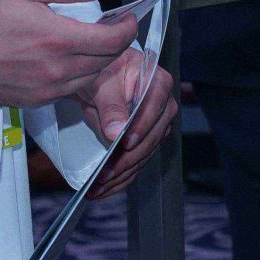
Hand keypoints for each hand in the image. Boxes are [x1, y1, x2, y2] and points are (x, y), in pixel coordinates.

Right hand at [0, 0, 134, 109]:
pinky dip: (78, 73)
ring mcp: (49, 88)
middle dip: (115, 42)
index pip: (113, 40)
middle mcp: (58, 68)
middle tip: (110, 26)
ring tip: (90, 40)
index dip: (128, 28)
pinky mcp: (39, 100)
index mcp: (59, 38)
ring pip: (92, 76)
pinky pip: (72, 88)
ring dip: (99, 60)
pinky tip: (68, 58)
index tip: (128, 17)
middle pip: (107, 60)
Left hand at [86, 54, 178, 198]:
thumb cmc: (102, 71)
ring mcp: (154, 127)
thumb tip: (116, 133)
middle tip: (106, 173)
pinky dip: (121, 178)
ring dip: (122, 174)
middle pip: (152, 137)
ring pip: (144, 155)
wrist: (96, 78)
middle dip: (128, 159)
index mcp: (158, 82)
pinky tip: (104, 189)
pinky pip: (136, 163)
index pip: (154, 108)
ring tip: (99, 188)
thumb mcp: (102, 83)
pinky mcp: (143, 142)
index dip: (141, 127)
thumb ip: (110, 106)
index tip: (125, 143)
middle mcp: (162, 107)